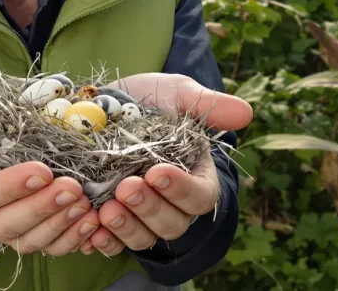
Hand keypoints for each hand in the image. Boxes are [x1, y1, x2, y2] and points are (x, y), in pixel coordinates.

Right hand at [0, 84, 100, 255]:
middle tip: (72, 188)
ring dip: (59, 225)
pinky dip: (71, 239)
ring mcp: (5, 228)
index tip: (42, 170)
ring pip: (29, 241)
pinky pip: (49, 246)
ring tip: (85, 203)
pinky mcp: (30, 232)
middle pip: (7, 225)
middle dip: (41, 208)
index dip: (9, 187)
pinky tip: (92, 221)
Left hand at [80, 74, 252, 255]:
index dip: (181, 190)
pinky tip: (91, 231)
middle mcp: (172, 203)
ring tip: (106, 210)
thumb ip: (207, 104)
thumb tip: (246, 113)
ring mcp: (142, 215)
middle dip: (150, 208)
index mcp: (195, 176)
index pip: (200, 196)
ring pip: (145, 238)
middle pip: (172, 223)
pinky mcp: (114, 220)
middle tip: (127, 187)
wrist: (104, 105)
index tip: (157, 173)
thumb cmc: (149, 101)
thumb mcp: (176, 94)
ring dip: (127, 227)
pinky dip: (104, 241)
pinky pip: (114, 243)